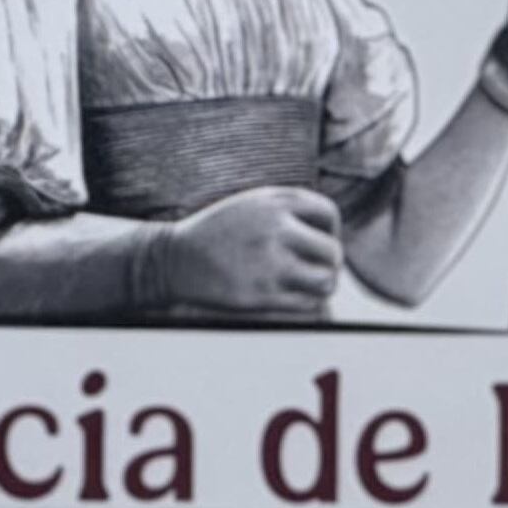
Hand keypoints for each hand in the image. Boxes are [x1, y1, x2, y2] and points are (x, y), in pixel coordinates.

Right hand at [147, 185, 341, 316]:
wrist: (174, 259)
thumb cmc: (219, 232)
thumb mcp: (253, 203)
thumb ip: (290, 208)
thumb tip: (333, 231)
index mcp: (275, 203)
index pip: (329, 214)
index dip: (330, 230)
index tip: (316, 242)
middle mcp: (275, 230)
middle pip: (333, 251)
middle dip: (329, 263)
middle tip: (316, 269)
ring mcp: (269, 264)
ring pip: (326, 280)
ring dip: (323, 286)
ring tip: (310, 286)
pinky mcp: (261, 295)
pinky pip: (307, 304)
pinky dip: (307, 303)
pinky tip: (292, 298)